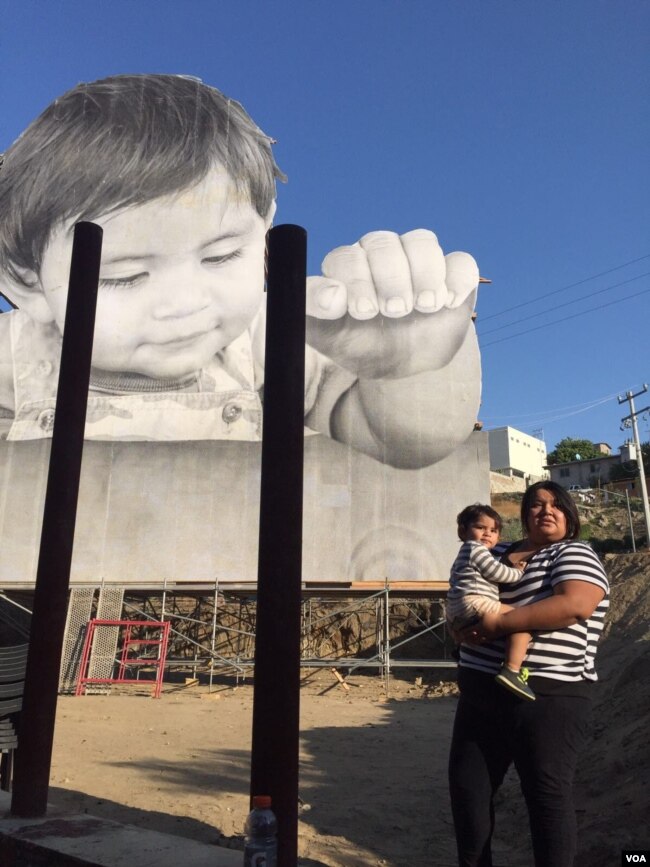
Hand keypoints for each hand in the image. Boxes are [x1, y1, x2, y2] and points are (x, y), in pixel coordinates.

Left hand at [305, 230, 478, 378]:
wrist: (399, 366)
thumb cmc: (360, 345)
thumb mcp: (328, 336)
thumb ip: (315, 311)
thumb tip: (331, 296)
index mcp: (348, 268)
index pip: (347, 258)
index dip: (356, 281)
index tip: (363, 312)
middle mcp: (381, 256)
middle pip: (384, 244)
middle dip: (390, 279)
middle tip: (396, 312)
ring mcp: (417, 261)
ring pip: (422, 242)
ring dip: (424, 274)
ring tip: (424, 307)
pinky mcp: (451, 275)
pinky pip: (461, 262)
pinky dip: (457, 279)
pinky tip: (449, 302)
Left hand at [456, 611, 503, 644]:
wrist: (505, 624)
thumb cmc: (494, 617)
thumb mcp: (484, 613)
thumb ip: (477, 612)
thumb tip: (471, 608)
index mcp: (478, 627)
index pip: (467, 630)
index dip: (461, 632)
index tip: (456, 634)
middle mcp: (481, 633)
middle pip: (470, 637)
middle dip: (464, 639)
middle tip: (458, 641)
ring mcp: (486, 636)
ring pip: (476, 641)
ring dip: (470, 642)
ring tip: (466, 642)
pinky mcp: (491, 638)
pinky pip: (482, 641)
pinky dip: (477, 642)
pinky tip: (476, 642)